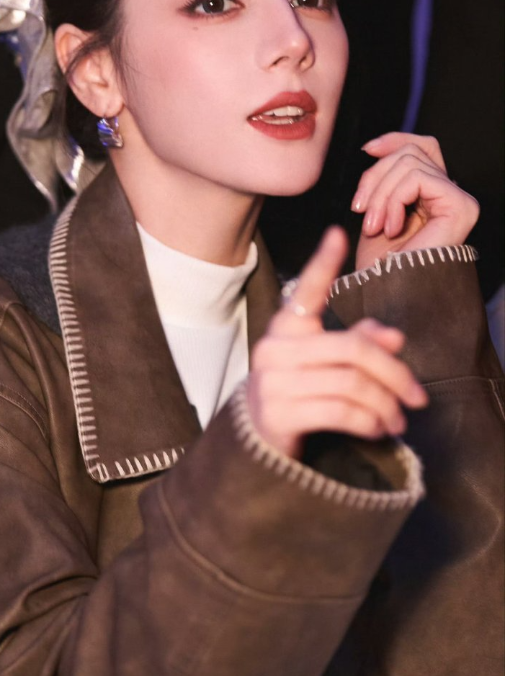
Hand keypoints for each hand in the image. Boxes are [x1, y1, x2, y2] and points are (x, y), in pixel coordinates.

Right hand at [246, 227, 427, 460]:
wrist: (257, 442)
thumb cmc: (298, 394)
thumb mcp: (323, 364)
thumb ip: (356, 343)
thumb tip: (395, 337)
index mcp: (285, 329)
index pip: (304, 292)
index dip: (322, 263)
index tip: (338, 234)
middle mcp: (273, 349)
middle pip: (352, 348)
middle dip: (395, 374)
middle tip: (417, 395)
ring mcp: (273, 382)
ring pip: (352, 383)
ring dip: (386, 405)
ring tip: (398, 419)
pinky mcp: (279, 414)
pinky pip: (341, 412)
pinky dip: (370, 423)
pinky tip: (379, 429)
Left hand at [351, 132, 478, 269]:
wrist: (386, 290)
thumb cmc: (380, 260)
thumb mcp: (375, 207)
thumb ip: (383, 177)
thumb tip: (373, 146)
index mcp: (433, 193)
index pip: (422, 146)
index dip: (394, 140)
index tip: (366, 149)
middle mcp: (452, 194)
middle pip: (412, 152)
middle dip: (376, 176)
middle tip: (360, 209)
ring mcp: (459, 200)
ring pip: (410, 163)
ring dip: (381, 193)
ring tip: (373, 225)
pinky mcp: (460, 206)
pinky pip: (417, 178)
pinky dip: (394, 199)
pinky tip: (389, 227)